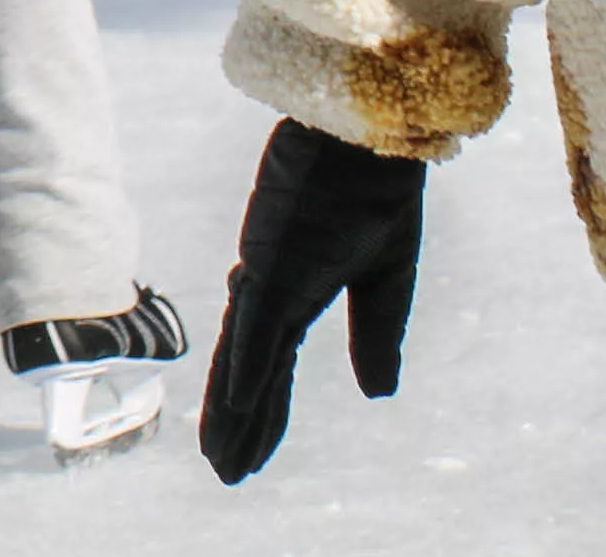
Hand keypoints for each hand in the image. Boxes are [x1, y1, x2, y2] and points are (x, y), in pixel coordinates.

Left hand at [199, 118, 428, 484]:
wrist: (371, 135)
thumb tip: (375, 395)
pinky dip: (249, 366)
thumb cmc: (373, 190)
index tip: (247, 451)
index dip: (260, 410)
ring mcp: (267, 275)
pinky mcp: (275, 262)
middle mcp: (267, 288)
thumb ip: (374, 335)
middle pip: (245, 369)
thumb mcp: (386, 279)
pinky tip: (236, 405)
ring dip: (232, 412)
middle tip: (223, 471)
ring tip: (219, 460)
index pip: (269, 364)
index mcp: (290, 291)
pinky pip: (260, 326)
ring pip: (243, 357)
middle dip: (236, 424)